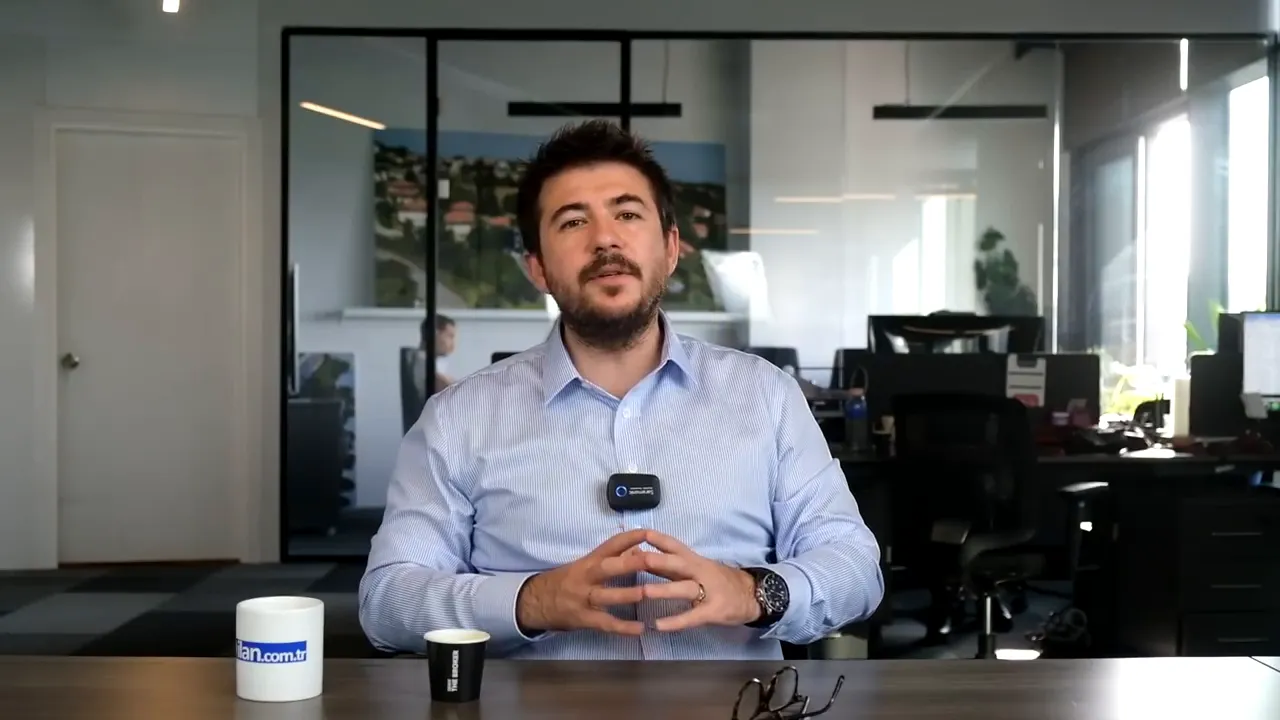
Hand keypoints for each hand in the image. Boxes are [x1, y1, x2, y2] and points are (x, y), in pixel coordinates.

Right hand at [515, 529, 649, 635]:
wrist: (536, 601)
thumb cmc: (568, 580)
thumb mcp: (588, 565)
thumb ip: (614, 558)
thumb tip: (640, 548)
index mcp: (590, 560)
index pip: (611, 544)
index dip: (630, 537)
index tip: (649, 532)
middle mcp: (587, 576)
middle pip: (608, 567)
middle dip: (630, 563)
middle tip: (652, 560)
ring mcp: (584, 598)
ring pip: (606, 596)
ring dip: (627, 594)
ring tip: (647, 594)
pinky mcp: (583, 618)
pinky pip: (604, 623)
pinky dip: (622, 627)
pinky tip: (640, 629)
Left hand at [640, 530, 760, 631]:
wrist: (752, 594)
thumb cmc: (717, 579)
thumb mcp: (695, 568)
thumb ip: (668, 564)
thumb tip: (638, 555)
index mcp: (694, 560)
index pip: (674, 546)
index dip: (657, 539)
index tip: (637, 533)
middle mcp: (700, 572)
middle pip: (678, 564)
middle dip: (658, 560)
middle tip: (637, 559)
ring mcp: (708, 591)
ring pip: (685, 588)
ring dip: (664, 589)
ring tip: (644, 592)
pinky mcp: (713, 611)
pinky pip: (692, 617)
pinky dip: (675, 621)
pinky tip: (658, 625)